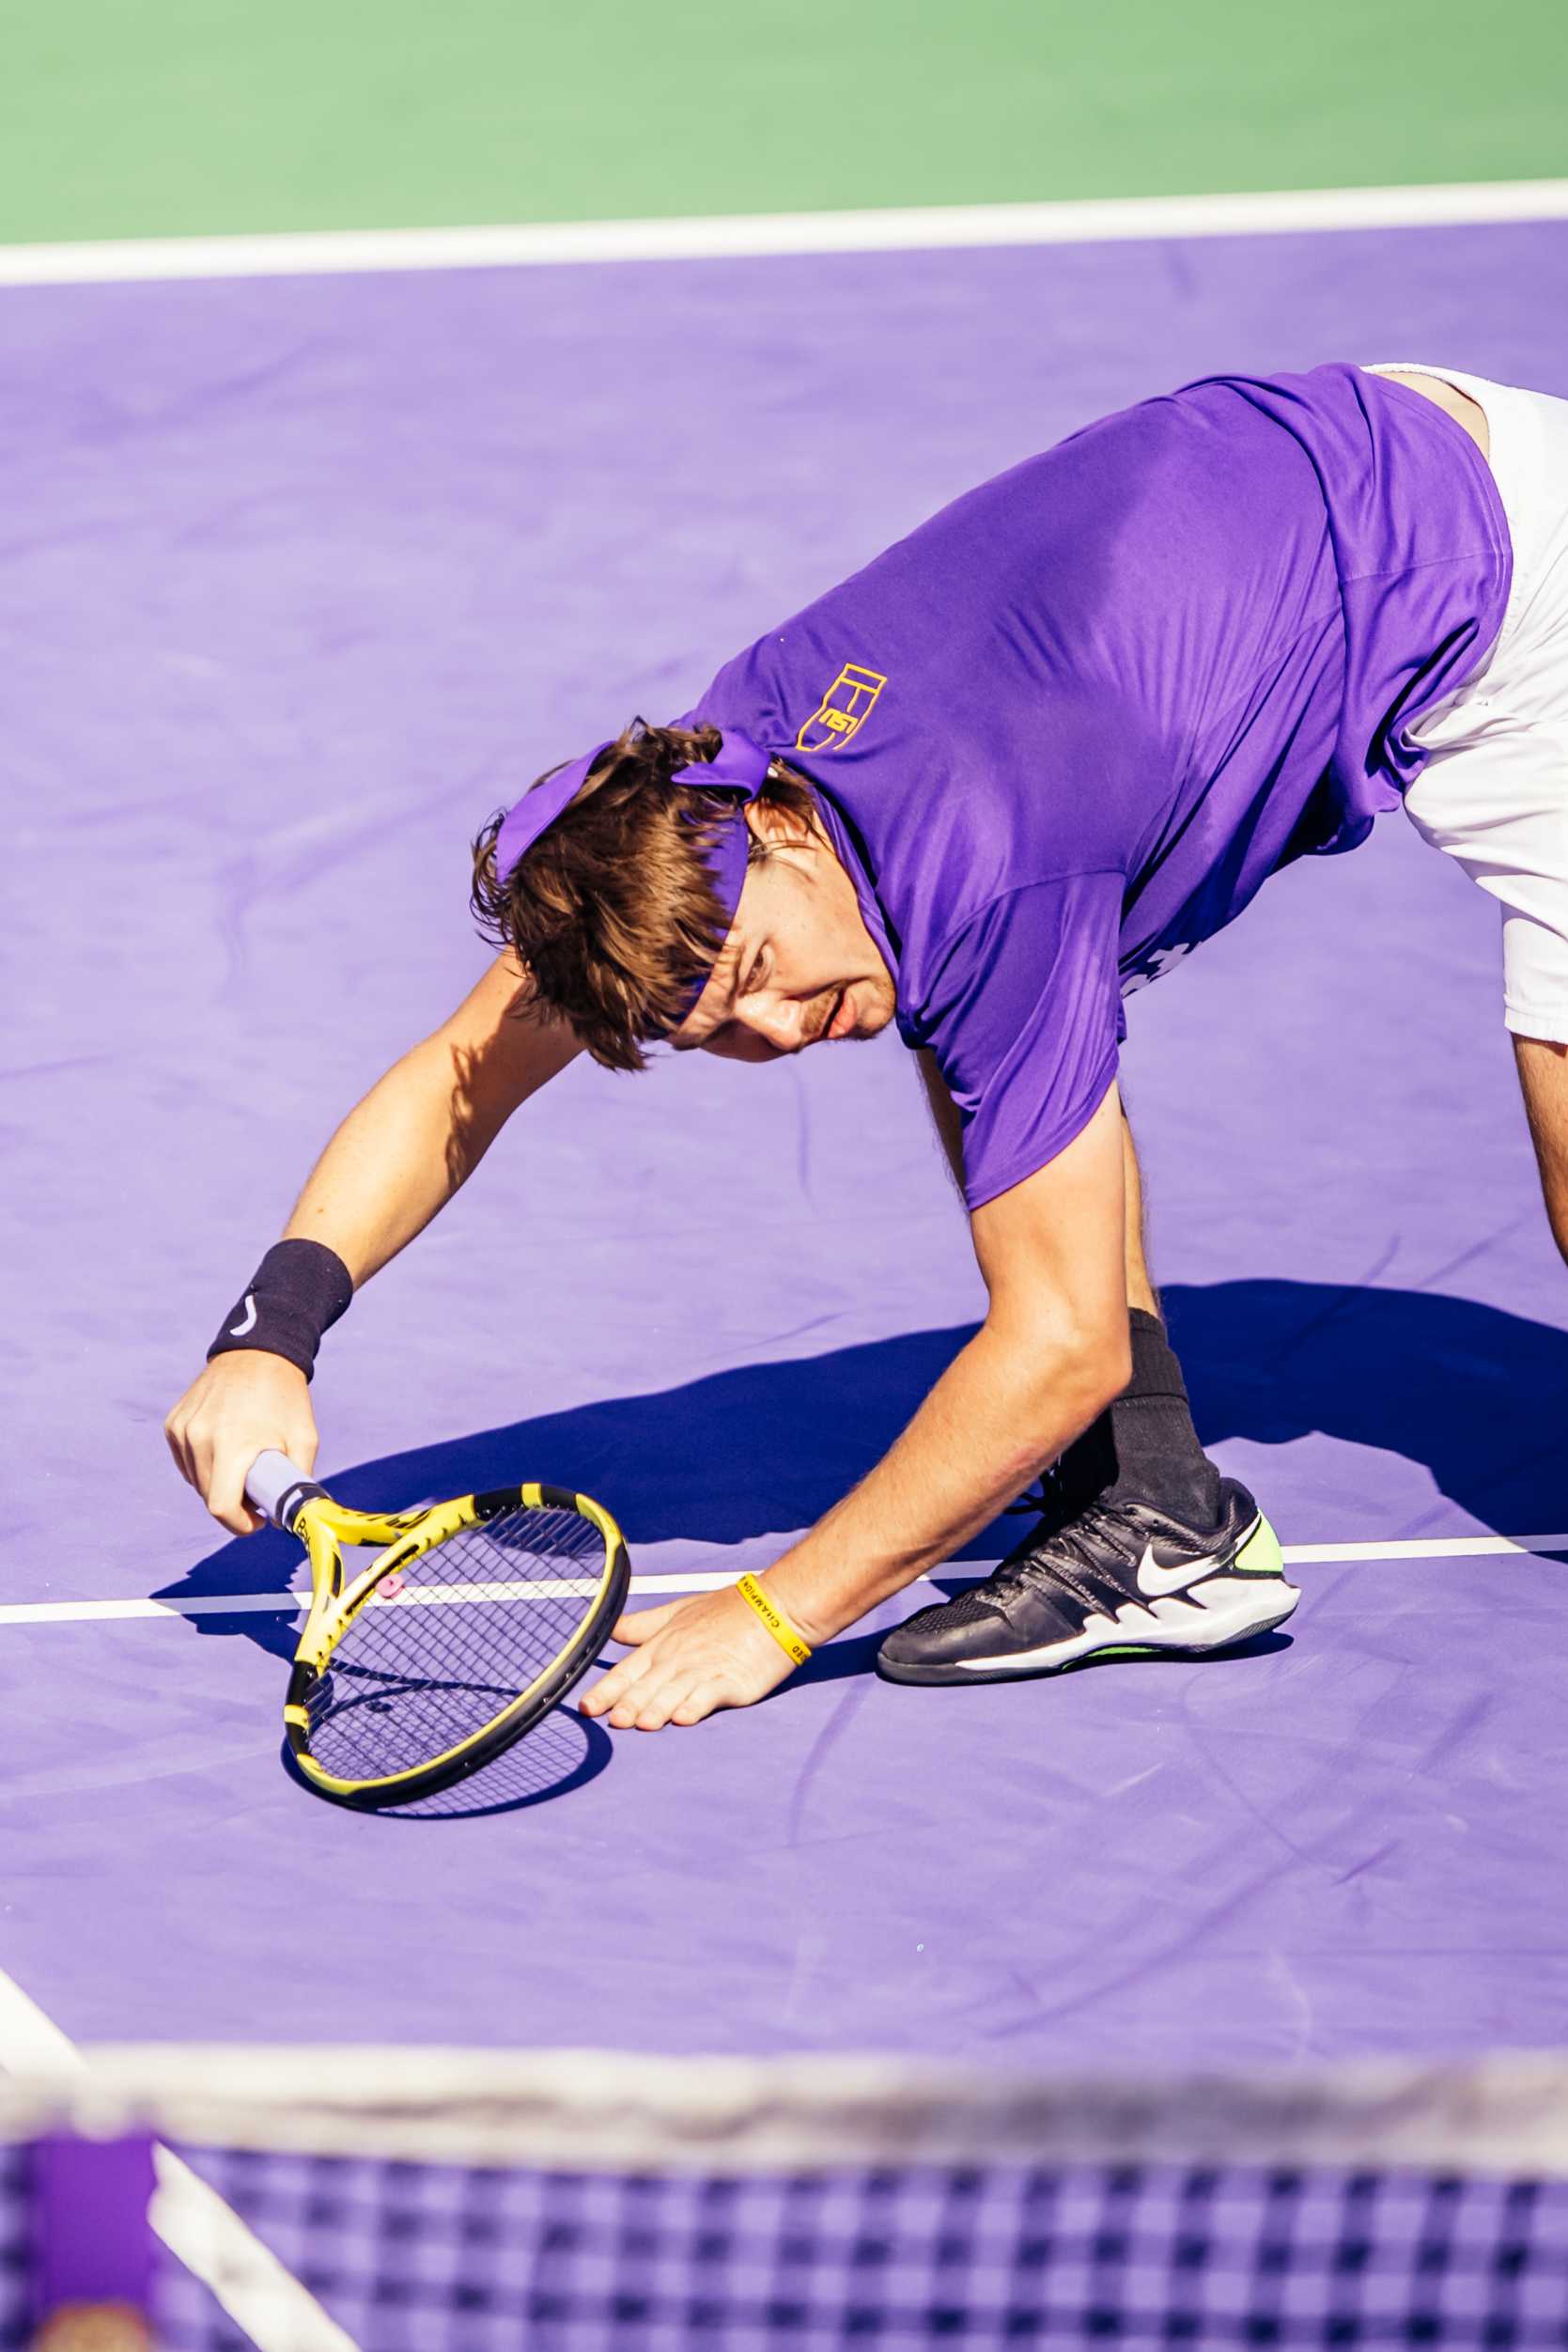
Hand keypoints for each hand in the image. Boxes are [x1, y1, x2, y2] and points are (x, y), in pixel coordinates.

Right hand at [164, 1353, 317, 1534]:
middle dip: (234, 1503)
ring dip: (217, 1483)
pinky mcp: (173, 1423)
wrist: (259, 1352)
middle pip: (208, 1496)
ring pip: (195, 1481)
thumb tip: (287, 1516)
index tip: (258, 1520)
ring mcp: (182, 1429)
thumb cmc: (286, 1398)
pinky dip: (203, 1465)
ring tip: (243, 1465)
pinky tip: (224, 1449)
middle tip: (257, 1489)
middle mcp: (199, 1437)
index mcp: (232, 1444)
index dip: (240, 1524)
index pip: (220, 1507)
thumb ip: (297, 1480)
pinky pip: (186, 1461)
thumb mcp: (305, 1438)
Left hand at [579, 1583, 799, 1729]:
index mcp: (664, 1644)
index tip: (586, 1708)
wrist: (775, 1607)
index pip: (627, 1671)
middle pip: (648, 1686)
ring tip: (643, 1724)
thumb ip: (643, 1625)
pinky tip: (685, 1719)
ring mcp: (706, 1669)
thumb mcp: (679, 1611)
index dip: (606, 1690)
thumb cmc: (728, 1610)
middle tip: (613, 1722)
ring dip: (658, 1708)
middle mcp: (680, 1658)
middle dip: (629, 1705)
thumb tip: (611, 1628)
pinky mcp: (733, 1680)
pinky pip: (710, 1694)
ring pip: (675, 1692)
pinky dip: (696, 1706)